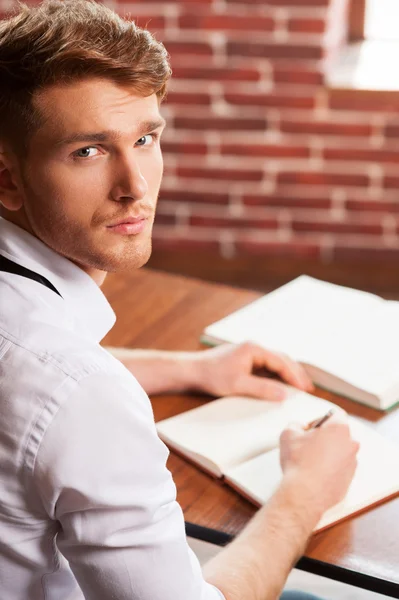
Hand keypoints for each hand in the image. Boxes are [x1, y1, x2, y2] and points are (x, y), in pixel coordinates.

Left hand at [192, 342, 313, 400]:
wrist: (192, 370)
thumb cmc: (212, 375)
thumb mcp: (238, 385)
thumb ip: (262, 389)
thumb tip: (284, 394)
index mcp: (254, 349)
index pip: (281, 361)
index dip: (294, 376)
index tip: (304, 389)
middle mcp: (254, 348)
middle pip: (282, 359)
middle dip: (295, 373)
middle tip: (308, 388)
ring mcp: (250, 353)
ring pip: (275, 361)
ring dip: (287, 373)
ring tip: (299, 386)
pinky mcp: (245, 360)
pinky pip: (267, 366)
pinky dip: (277, 374)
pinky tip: (281, 384)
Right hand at [279, 412, 359, 514]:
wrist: (304, 494)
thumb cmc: (298, 463)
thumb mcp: (288, 434)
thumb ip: (296, 425)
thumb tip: (300, 428)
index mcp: (339, 429)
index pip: (335, 415)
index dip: (321, 420)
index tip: (311, 429)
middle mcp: (351, 444)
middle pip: (339, 434)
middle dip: (325, 437)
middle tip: (308, 445)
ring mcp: (352, 463)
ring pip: (340, 452)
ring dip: (328, 453)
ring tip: (310, 462)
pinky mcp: (349, 479)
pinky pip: (340, 468)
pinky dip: (330, 469)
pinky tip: (315, 474)